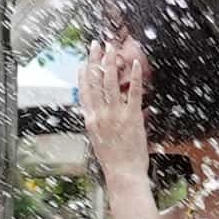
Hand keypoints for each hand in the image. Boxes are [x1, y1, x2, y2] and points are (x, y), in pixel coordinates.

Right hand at [79, 36, 153, 176]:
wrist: (123, 173)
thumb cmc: (112, 161)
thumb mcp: (97, 140)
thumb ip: (96, 123)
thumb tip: (94, 113)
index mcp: (91, 120)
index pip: (85, 92)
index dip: (84, 75)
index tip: (84, 63)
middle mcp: (101, 114)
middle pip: (96, 81)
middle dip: (95, 60)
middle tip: (96, 45)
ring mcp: (116, 114)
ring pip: (111, 82)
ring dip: (111, 62)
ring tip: (112, 48)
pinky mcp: (132, 117)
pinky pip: (133, 92)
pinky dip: (134, 76)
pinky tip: (134, 63)